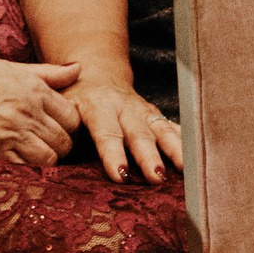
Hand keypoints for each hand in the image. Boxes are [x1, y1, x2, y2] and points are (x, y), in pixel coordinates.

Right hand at [0, 54, 82, 166]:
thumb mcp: (8, 67)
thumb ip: (47, 73)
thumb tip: (79, 69)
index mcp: (33, 89)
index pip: (73, 116)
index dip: (69, 123)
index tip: (58, 122)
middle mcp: (27, 112)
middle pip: (65, 140)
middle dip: (61, 142)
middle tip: (48, 138)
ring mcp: (12, 134)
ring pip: (50, 157)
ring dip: (46, 155)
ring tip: (34, 147)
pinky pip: (27, 166)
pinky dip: (27, 162)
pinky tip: (17, 152)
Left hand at [64, 79, 180, 182]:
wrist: (94, 75)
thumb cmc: (73, 99)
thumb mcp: (61, 105)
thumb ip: (62, 126)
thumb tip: (55, 151)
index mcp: (96, 106)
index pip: (105, 132)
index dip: (113, 154)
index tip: (119, 174)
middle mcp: (123, 108)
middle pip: (138, 135)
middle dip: (148, 157)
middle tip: (155, 177)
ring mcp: (143, 112)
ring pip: (161, 131)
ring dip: (174, 151)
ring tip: (185, 170)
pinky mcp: (156, 116)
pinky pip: (174, 129)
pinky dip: (186, 142)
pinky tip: (198, 159)